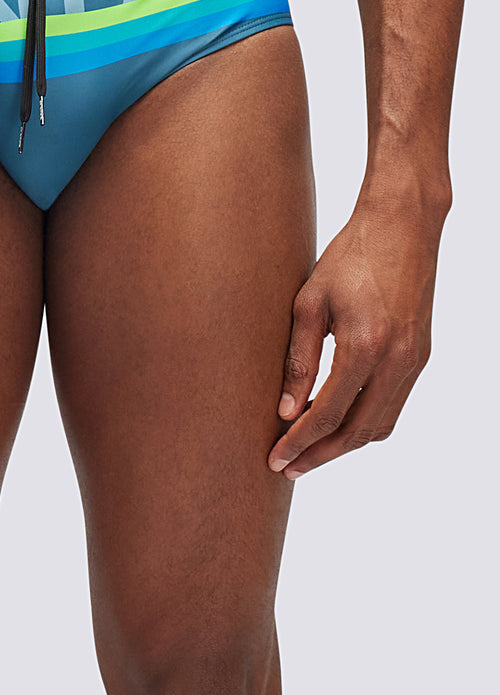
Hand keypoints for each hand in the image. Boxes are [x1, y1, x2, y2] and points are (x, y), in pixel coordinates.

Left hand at [267, 190, 447, 477]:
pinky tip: (336, 420)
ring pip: (379, 425)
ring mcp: (414, 361)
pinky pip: (392, 405)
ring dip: (343, 444)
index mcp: (365, 346)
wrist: (403, 226)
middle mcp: (397, 361)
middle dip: (320, 455)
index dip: (299, 442)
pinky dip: (363, 422)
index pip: (328, 414)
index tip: (275, 459)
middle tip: (287, 467)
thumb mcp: (309, 302)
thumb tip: (284, 410)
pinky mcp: (420, 356)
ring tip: (308, 449)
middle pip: (357, 432)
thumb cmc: (349, 256)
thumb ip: (297, 359)